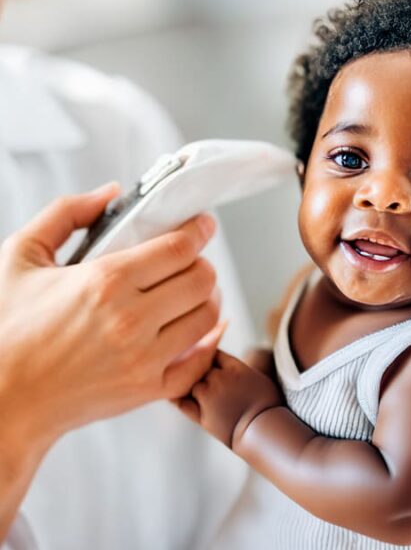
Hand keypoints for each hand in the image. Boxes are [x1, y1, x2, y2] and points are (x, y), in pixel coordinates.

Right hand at [0, 183, 220, 457]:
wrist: (2, 398)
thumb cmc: (9, 328)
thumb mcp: (22, 256)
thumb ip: (67, 213)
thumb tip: (111, 192)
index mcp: (105, 280)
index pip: (180, 247)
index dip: (200, 230)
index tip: (203, 225)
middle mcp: (130, 319)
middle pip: (202, 279)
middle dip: (203, 262)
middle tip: (193, 260)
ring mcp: (144, 357)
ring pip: (208, 316)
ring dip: (208, 298)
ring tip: (193, 292)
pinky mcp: (148, 388)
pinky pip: (201, 361)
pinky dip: (210, 341)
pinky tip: (203, 328)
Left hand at [179, 350, 283, 448]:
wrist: (266, 432)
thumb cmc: (267, 405)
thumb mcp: (257, 378)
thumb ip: (238, 368)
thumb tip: (228, 365)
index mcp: (235, 367)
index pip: (213, 353)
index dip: (210, 357)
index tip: (209, 360)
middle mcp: (220, 378)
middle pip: (201, 368)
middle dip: (201, 372)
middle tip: (203, 377)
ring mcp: (210, 396)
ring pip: (193, 385)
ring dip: (195, 387)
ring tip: (200, 393)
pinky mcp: (202, 416)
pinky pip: (183, 403)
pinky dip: (178, 399)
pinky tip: (175, 397)